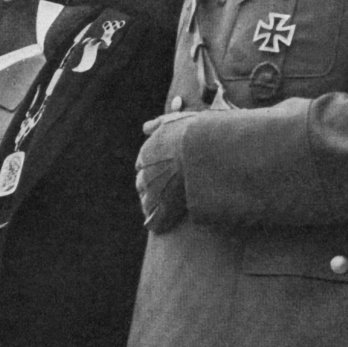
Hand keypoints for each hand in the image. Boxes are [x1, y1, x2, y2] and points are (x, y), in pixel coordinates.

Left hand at [136, 113, 195, 234]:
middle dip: (151, 186)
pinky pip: (155, 220)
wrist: (205, 149)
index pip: (143, 164)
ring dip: (153, 205)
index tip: (162, 171)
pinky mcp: (164, 208)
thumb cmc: (195, 132)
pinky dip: (158, 222)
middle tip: (164, 190)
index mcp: (147, 152)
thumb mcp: (176, 121)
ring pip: (147, 202)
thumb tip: (144, 128)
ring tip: (165, 209)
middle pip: (142, 183)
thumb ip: (159, 124)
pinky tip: (164, 225)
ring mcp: (154, 192)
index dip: (152, 168)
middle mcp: (145, 172)